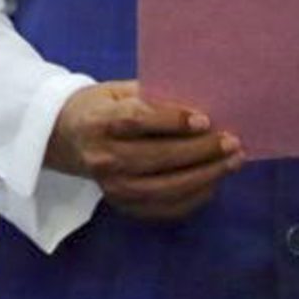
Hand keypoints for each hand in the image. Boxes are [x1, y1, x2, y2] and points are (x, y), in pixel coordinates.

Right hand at [45, 80, 241, 221]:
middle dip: (200, 151)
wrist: (66, 139)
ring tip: (232, 162)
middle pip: (156, 158)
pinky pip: (165, 207)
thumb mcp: (117, 91)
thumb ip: (152, 97)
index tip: (205, 120)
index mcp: (97, 122)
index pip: (136, 122)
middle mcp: (101, 158)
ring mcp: (111, 186)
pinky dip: (195, 197)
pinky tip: (214, 181)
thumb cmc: (100, 108)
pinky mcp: (122, 205)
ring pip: (165, 187)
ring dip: (205, 176)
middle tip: (232, 142)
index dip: (172, 121)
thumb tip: (199, 106)